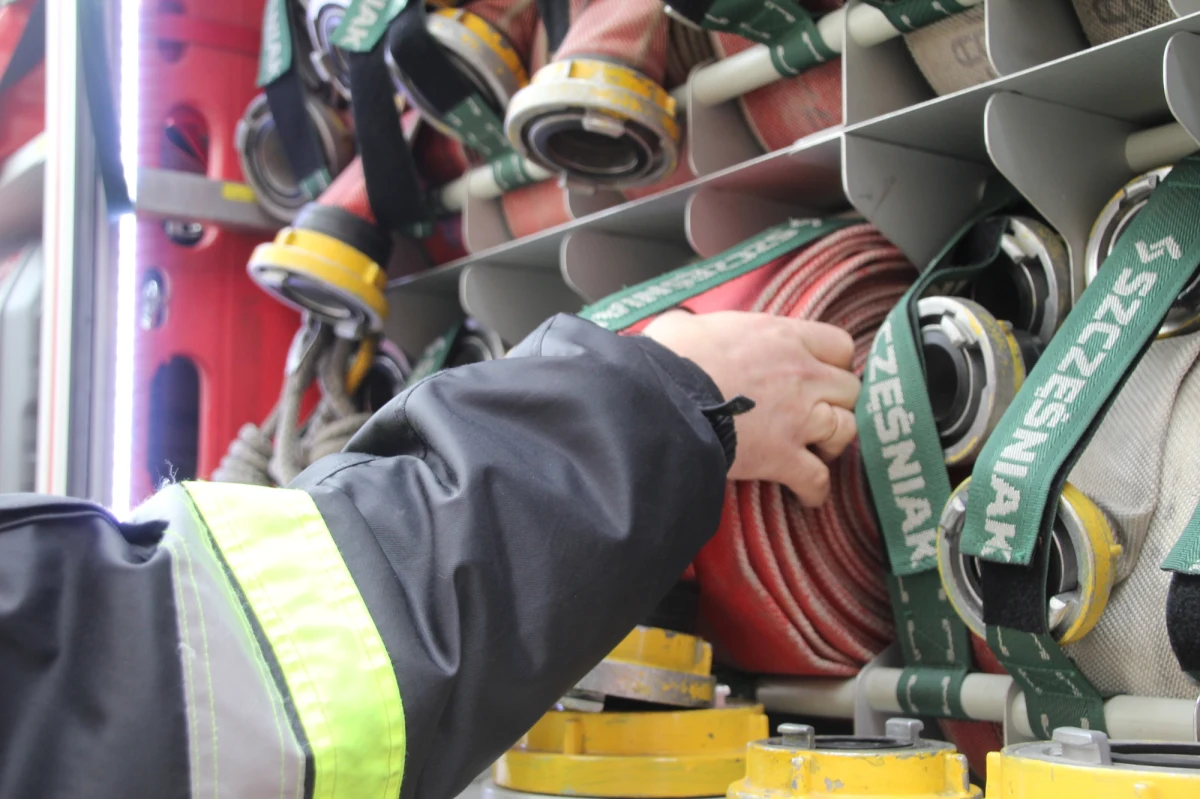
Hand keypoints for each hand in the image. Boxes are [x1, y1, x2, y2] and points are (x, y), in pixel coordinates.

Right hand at [642, 310, 859, 505]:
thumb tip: (689, 330)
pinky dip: (815, 490)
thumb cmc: (670, 357)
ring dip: (833, 442)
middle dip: (836, 402)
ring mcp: (798, 418)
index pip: (839, 345)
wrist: (659, 398)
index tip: (818, 373)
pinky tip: (806, 495)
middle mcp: (802, 375)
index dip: (833, 362)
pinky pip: (818, 479)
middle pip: (850, 389)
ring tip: (815, 450)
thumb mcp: (693, 324)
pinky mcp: (783, 457)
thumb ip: (712, 329)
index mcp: (784, 337)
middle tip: (816, 412)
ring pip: (845, 430)